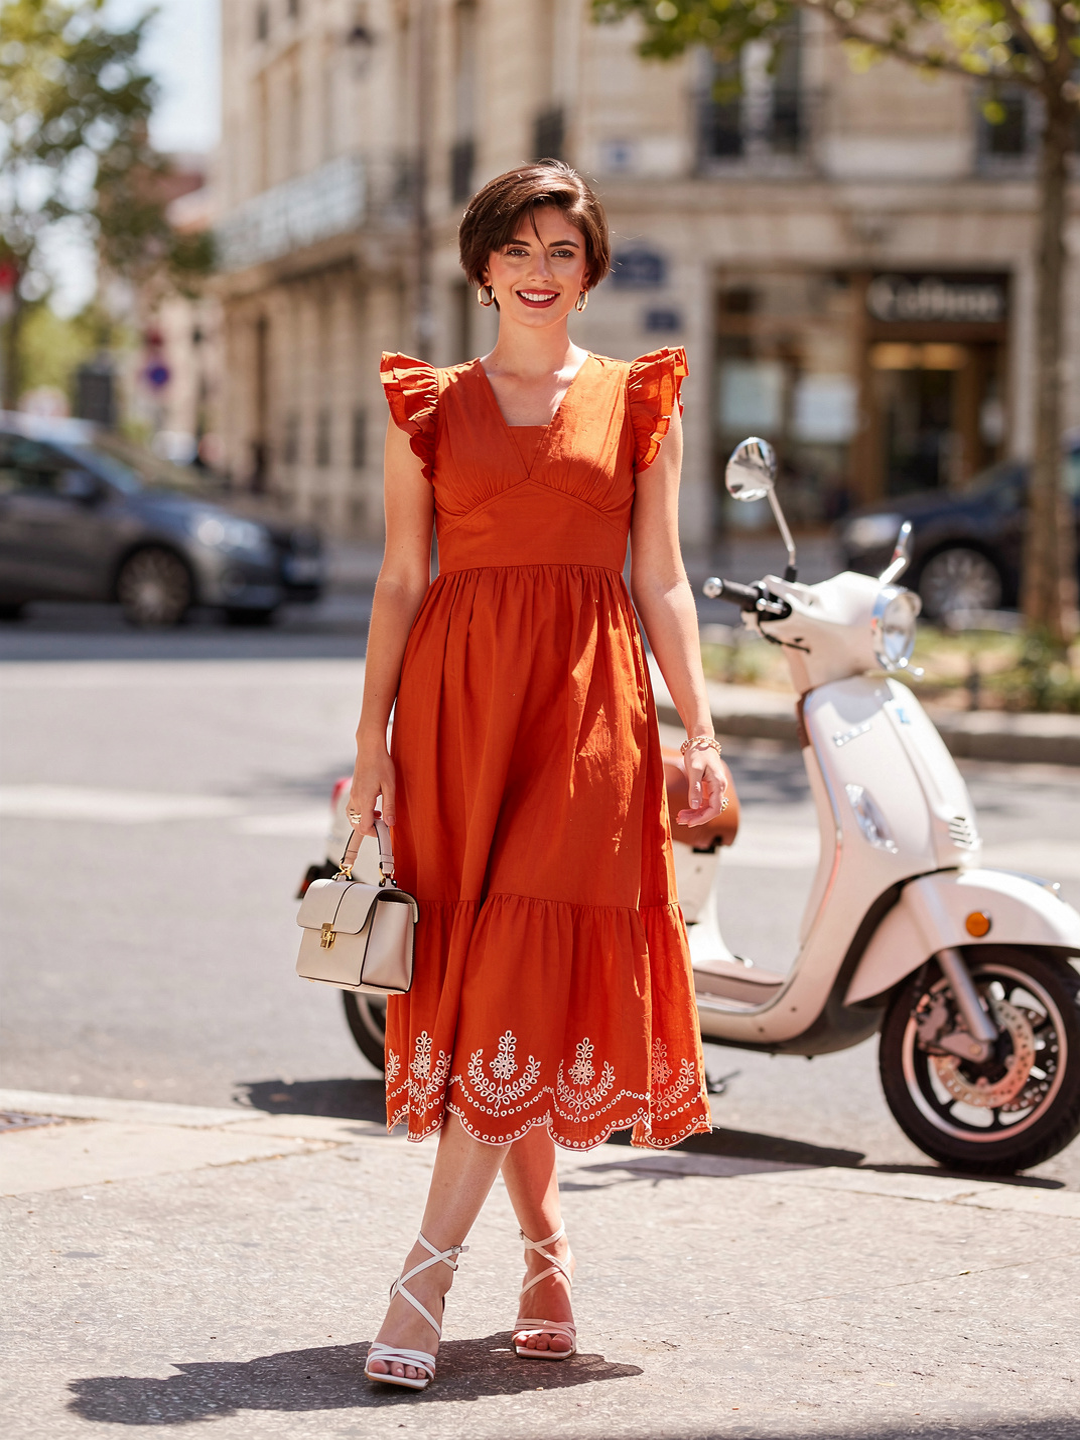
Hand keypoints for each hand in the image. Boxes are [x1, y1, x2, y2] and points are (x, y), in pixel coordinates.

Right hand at [345, 745, 396, 867]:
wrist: (369, 748)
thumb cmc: (381, 764)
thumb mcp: (390, 786)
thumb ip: (389, 806)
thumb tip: (390, 823)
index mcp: (364, 800)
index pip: (365, 827)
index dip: (375, 833)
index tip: (385, 831)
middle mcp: (355, 799)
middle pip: (357, 825)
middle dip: (370, 829)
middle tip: (383, 824)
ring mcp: (352, 795)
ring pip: (353, 818)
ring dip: (364, 821)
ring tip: (379, 815)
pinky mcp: (353, 791)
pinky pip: (352, 809)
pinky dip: (361, 814)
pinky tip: (372, 807)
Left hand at [676, 747, 727, 826]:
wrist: (700, 741)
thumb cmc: (697, 753)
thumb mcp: (694, 769)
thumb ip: (695, 788)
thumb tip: (695, 806)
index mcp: (719, 784)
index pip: (715, 808)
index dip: (703, 818)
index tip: (690, 823)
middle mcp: (720, 788)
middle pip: (711, 810)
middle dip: (696, 818)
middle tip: (680, 820)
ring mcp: (716, 788)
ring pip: (708, 807)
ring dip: (695, 814)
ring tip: (680, 817)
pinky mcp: (710, 787)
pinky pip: (705, 802)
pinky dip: (696, 808)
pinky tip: (686, 810)